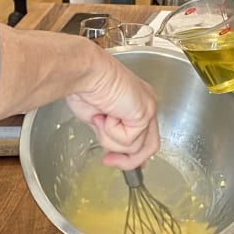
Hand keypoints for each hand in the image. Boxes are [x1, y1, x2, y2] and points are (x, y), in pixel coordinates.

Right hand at [65, 48, 160, 169]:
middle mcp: (147, 104)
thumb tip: (114, 152)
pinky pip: (129, 141)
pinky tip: (106, 114)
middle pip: (149, 146)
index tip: (112, 160)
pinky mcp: (145, 114)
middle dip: (127, 159)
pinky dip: (111, 132)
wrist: (84, 73)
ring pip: (137, 147)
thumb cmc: (84, 88)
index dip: (130, 155)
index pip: (145, 136)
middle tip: (107, 160)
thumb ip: (111, 134)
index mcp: (137, 103)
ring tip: (101, 120)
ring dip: (112, 140)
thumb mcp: (98, 120)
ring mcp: (148, 109)